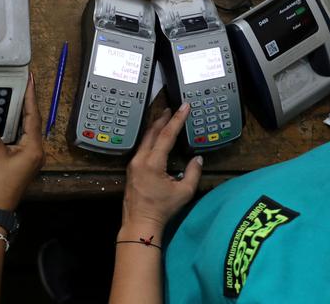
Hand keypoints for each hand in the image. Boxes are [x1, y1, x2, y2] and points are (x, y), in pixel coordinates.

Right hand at [0, 73, 44, 211]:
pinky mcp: (24, 161)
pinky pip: (23, 137)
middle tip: (21, 83)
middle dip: (27, 102)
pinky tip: (9, 117)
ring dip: (21, 113)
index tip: (30, 78)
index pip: (33, 115)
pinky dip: (16, 126)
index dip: (30, 95)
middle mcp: (37, 150)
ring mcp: (31, 157)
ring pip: (28, 129)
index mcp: (34, 147)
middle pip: (33, 120)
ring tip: (15, 95)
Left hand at [120, 105, 201, 238]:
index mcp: (152, 163)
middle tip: (172, 108)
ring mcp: (133, 163)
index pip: (166, 135)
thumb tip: (197, 159)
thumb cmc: (162, 209)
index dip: (177, 120)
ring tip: (164, 118)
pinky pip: (142, 147)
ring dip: (155, 127)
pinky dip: (150, 138)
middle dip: (163, 118)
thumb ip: (193, 173)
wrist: (140, 222)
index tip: (184, 107)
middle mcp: (140, 159)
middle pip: (152, 132)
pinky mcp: (131, 168)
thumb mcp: (184, 192)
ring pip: (145, 139)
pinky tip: (155, 137)